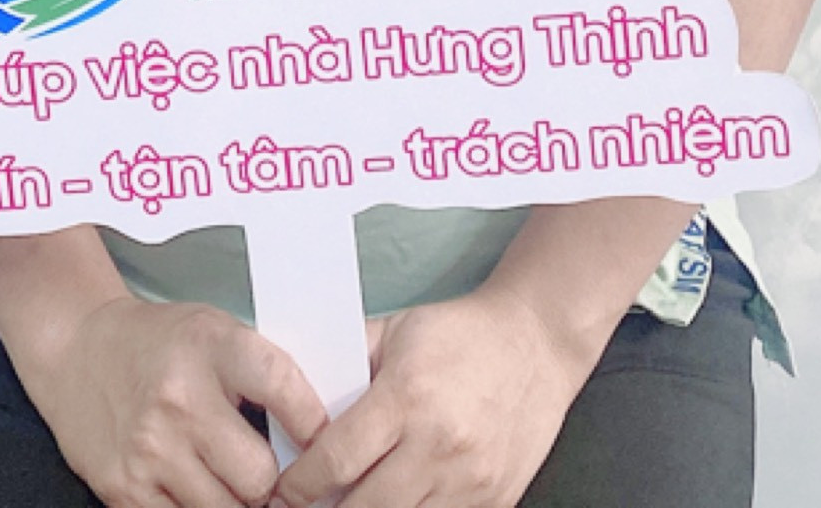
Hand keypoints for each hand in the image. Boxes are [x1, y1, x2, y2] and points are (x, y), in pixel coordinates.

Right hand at [6, 291, 327, 507]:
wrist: (78, 350)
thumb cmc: (161, 343)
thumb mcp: (215, 331)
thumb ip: (262, 373)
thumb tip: (320, 431)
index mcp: (211, 347)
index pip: (282, 387)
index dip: (314, 422)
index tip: (325, 439)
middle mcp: (179, 400)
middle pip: (259, 476)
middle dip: (273, 482)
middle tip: (273, 474)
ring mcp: (150, 451)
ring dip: (238, 502)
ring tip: (236, 481)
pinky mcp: (125, 491)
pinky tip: (201, 489)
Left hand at [271, 284, 594, 507]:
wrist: (538, 343)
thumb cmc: (461, 334)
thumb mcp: (397, 331)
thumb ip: (346, 366)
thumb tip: (295, 405)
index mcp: (407, 398)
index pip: (337, 460)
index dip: (299, 484)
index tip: (282, 490)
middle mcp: (438, 446)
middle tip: (307, 504)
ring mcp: (470, 482)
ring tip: (349, 502)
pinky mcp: (494, 503)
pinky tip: (395, 504)